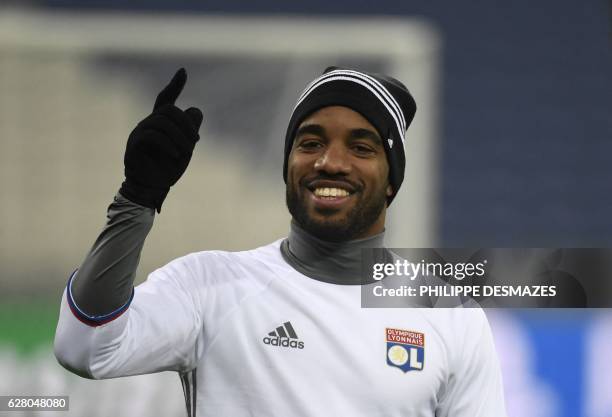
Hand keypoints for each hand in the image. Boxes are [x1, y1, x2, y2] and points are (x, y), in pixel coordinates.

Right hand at [119, 68, 202, 211]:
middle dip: (186, 124)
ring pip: (162, 122)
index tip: (183, 71)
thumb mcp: (185, 147)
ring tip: (186, 152)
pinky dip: (168, 145)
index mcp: (160, 122)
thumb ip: (191, 128)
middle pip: (169, 110)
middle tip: (196, 142)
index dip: (175, 85)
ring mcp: (139, 132)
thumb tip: (194, 109)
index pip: (166, 98)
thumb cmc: (168, 167)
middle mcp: (148, 123)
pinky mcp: (134, 144)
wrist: (152, 187)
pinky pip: (153, 136)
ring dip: (180, 137)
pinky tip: (176, 155)